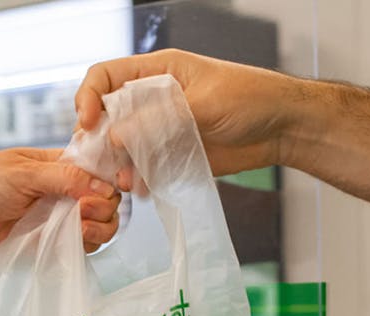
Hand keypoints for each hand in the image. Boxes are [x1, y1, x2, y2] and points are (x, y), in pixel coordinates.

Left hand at [0, 148, 120, 256]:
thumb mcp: (23, 172)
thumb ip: (65, 178)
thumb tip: (104, 188)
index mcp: (60, 167)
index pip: (100, 174)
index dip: (108, 185)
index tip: (100, 193)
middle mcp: (64, 193)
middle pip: (105, 204)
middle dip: (104, 210)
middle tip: (85, 212)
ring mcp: (57, 220)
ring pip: (97, 228)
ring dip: (98, 230)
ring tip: (81, 229)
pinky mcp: (48, 245)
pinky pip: (77, 249)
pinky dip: (83, 247)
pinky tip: (74, 243)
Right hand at [75, 49, 303, 177]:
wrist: (282, 129)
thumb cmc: (250, 98)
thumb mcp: (203, 103)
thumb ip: (159, 120)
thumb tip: (117, 136)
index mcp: (157, 72)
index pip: (105, 77)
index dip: (88, 97)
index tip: (87, 123)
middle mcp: (152, 100)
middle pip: (107, 117)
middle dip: (99, 140)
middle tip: (99, 164)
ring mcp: (161, 130)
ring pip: (123, 148)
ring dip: (118, 166)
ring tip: (125, 182)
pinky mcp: (172, 156)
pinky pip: (145, 169)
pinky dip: (139, 181)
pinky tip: (144, 189)